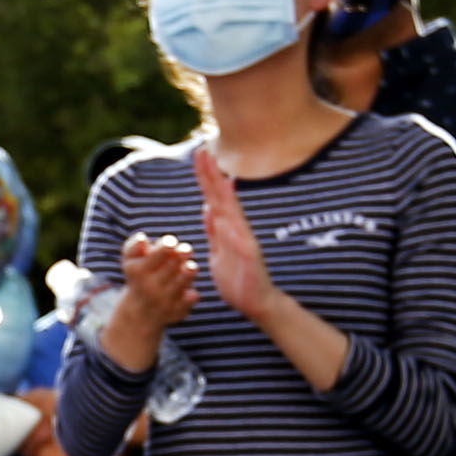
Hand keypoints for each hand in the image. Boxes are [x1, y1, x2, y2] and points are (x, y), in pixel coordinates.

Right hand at [110, 228, 199, 358]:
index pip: (155, 257)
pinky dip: (191, 297)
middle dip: (180, 256)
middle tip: (186, 250)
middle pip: (170, 268)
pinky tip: (191, 292)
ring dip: (188, 274)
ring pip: (180, 285)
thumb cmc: (138, 275)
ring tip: (192, 267)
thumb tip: (142, 238)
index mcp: (138, 271)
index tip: (172, 242)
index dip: (165, 247)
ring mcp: (163, 301)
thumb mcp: (130, 260)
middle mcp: (150, 288)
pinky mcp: (175, 313)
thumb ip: (134, 246)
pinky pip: (187, 302)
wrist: (139, 311)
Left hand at [191, 141, 280, 319]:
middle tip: (203, 151)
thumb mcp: (218, 252)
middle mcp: (237, 231)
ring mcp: (245, 243)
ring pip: (233, 215)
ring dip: (225, 196)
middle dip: (212, 175)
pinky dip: (232, 232)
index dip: (206, 176)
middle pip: (222, 198)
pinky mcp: (251, 260)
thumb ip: (213, 231)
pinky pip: (240, 244)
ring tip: (217, 176)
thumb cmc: (237, 279)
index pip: (214, 197)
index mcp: (227, 229)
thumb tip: (208, 208)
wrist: (256, 304)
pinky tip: (224, 219)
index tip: (198, 154)